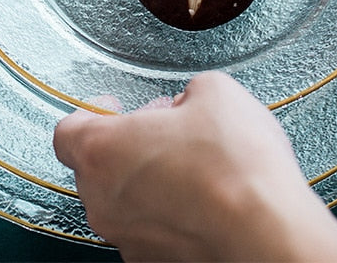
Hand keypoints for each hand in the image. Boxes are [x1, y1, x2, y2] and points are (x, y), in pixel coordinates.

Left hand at [54, 71, 336, 261]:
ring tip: (193, 162)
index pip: (68, 130)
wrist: (268, 234)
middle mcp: (105, 200)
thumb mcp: (214, 91)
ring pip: (122, 199)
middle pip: (96, 164)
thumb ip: (187, 91)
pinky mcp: (155, 262)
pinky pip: (148, 227)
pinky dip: (167, 210)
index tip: (110, 105)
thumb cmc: (236, 169)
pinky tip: (204, 196)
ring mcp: (128, 238)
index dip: (91, 112)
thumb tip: (190, 102)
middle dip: (128, 141)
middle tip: (164, 128)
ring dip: (147, 177)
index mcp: (103, 150)